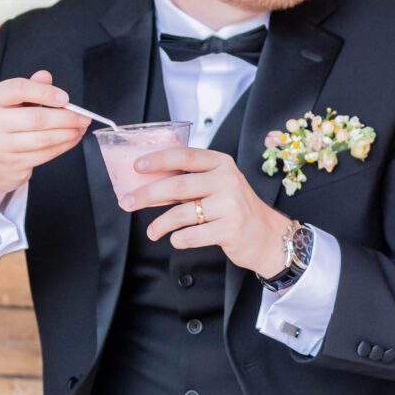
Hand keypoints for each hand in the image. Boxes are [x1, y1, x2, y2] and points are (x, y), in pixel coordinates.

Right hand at [0, 70, 89, 207]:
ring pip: (43, 139)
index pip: (18, 89)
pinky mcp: (12, 163)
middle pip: (36, 118)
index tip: (66, 98)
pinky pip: (44, 154)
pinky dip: (63, 146)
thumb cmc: (6, 123)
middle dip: (66, 118)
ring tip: (81, 128)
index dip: (45, 92)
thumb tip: (46, 76)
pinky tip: (72, 139)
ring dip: (68, 134)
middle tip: (84, 117)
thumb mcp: (14, 101)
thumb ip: (30, 87)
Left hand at [132, 143, 290, 272]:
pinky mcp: (230, 230)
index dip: (158, 160)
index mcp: (221, 163)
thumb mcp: (219, 184)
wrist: (267, 235)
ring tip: (152, 231)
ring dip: (160, 224)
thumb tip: (150, 181)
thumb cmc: (235, 208)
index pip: (185, 155)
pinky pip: (191, 235)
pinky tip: (177, 239)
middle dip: (147, 195)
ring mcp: (230, 205)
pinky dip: (178, 239)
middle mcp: (227, 181)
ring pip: (181, 213)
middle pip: (177, 185)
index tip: (137, 167)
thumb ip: (192, 179)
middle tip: (127, 202)